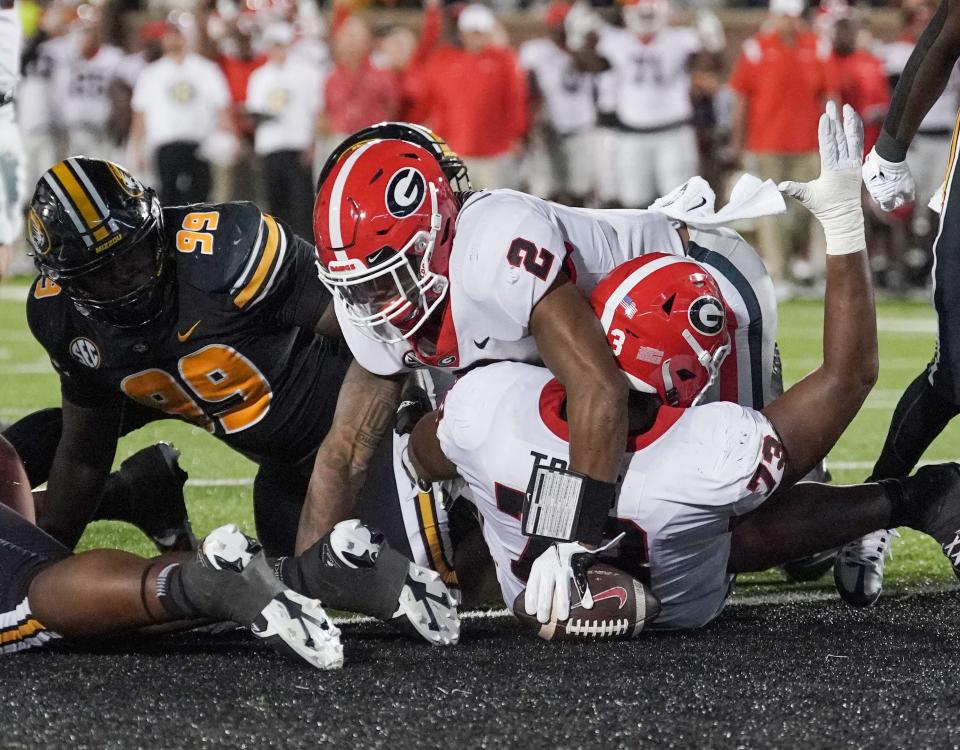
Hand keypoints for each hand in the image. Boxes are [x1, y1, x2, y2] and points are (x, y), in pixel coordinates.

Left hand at [524, 541, 594, 623]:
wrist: (568, 541)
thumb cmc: (552, 560)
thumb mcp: (540, 566)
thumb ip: (536, 582)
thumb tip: (531, 606)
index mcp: (538, 567)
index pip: (532, 586)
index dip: (531, 600)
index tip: (531, 613)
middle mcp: (550, 567)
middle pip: (546, 591)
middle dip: (544, 607)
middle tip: (544, 620)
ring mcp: (564, 567)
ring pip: (563, 589)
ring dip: (562, 604)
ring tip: (562, 617)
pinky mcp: (577, 567)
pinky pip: (581, 583)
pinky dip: (585, 595)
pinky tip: (587, 605)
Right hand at [779, 102, 865, 253]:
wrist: (844, 216)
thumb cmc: (824, 207)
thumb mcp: (807, 198)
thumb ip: (795, 190)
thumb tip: (780, 186)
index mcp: (832, 171)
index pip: (829, 146)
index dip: (826, 131)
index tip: (825, 117)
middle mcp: (845, 165)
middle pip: (840, 138)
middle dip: (835, 120)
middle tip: (831, 104)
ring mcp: (853, 164)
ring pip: (853, 139)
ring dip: (850, 122)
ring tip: (846, 108)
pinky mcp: (857, 164)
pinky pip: (858, 144)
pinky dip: (856, 131)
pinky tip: (853, 121)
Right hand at [862, 145, 914, 211]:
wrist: (887, 159)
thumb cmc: (897, 173)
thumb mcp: (908, 186)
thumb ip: (908, 196)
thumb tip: (908, 200)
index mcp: (885, 199)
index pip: (887, 207)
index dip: (894, 204)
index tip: (898, 200)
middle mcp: (875, 194)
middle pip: (881, 199)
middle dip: (887, 196)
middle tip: (894, 188)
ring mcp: (869, 185)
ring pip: (875, 190)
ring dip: (881, 187)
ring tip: (889, 178)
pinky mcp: (866, 177)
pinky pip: (872, 181)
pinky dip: (877, 179)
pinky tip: (883, 173)